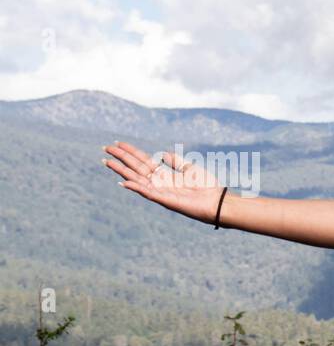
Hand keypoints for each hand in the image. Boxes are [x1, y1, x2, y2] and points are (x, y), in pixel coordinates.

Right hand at [103, 141, 228, 224]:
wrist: (217, 201)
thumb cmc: (207, 186)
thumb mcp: (190, 168)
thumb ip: (176, 161)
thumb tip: (162, 154)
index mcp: (165, 175)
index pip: (143, 161)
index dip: (130, 152)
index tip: (117, 144)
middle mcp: (159, 183)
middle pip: (135, 168)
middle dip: (120, 159)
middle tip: (104, 149)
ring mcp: (161, 192)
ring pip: (137, 180)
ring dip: (122, 171)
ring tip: (107, 162)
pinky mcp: (166, 200)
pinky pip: (148, 193)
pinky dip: (136, 188)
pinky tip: (124, 182)